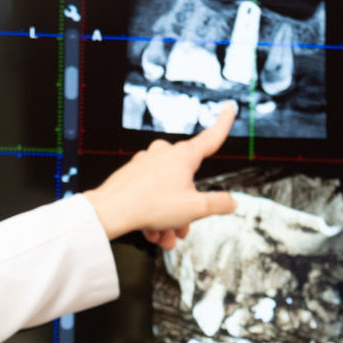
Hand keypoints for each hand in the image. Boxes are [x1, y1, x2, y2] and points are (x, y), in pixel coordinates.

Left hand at [83, 104, 238, 250]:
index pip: (211, 137)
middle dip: (186, 208)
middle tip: (182, 228)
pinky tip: (151, 231)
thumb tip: (231, 202)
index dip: (224, 123)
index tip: (229, 108)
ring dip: (169, 217)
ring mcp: (146, 162)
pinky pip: (150, 193)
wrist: (110, 211)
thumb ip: (219, 204)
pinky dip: (153, 212)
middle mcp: (164, 154)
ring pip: (167, 191)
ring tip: (164, 235)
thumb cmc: (149, 205)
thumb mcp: (195, 209)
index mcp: (184, 156)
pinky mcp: (133, 174)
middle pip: (187, 181)